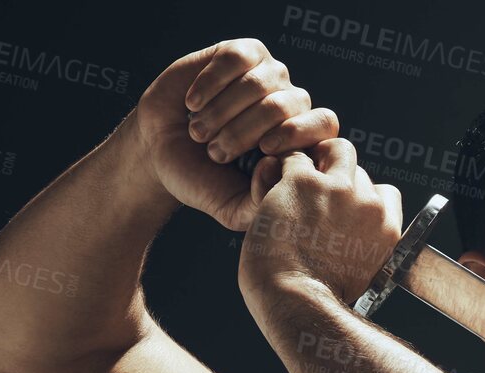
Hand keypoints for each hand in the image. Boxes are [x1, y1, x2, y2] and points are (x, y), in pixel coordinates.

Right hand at [121, 38, 338, 230]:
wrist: (160, 151)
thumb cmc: (202, 179)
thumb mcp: (232, 207)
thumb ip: (261, 202)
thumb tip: (276, 166)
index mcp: (301, 140)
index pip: (324, 125)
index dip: (298, 134)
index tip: (264, 150)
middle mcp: (290, 104)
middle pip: (286, 105)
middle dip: (244, 132)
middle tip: (214, 153)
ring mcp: (269, 75)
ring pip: (260, 83)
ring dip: (222, 112)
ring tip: (199, 132)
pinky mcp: (241, 54)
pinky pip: (236, 58)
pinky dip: (210, 83)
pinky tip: (193, 103)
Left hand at [239, 138, 402, 312]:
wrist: (299, 300)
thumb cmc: (320, 300)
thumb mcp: (361, 276)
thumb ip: (362, 247)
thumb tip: (346, 239)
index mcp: (387, 229)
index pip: (385, 193)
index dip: (362, 196)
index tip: (343, 210)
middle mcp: (368, 205)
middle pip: (358, 168)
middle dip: (335, 176)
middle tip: (310, 196)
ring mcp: (337, 190)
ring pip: (333, 149)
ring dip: (313, 161)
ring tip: (291, 185)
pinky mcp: (303, 182)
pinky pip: (291, 157)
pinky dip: (278, 170)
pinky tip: (268, 191)